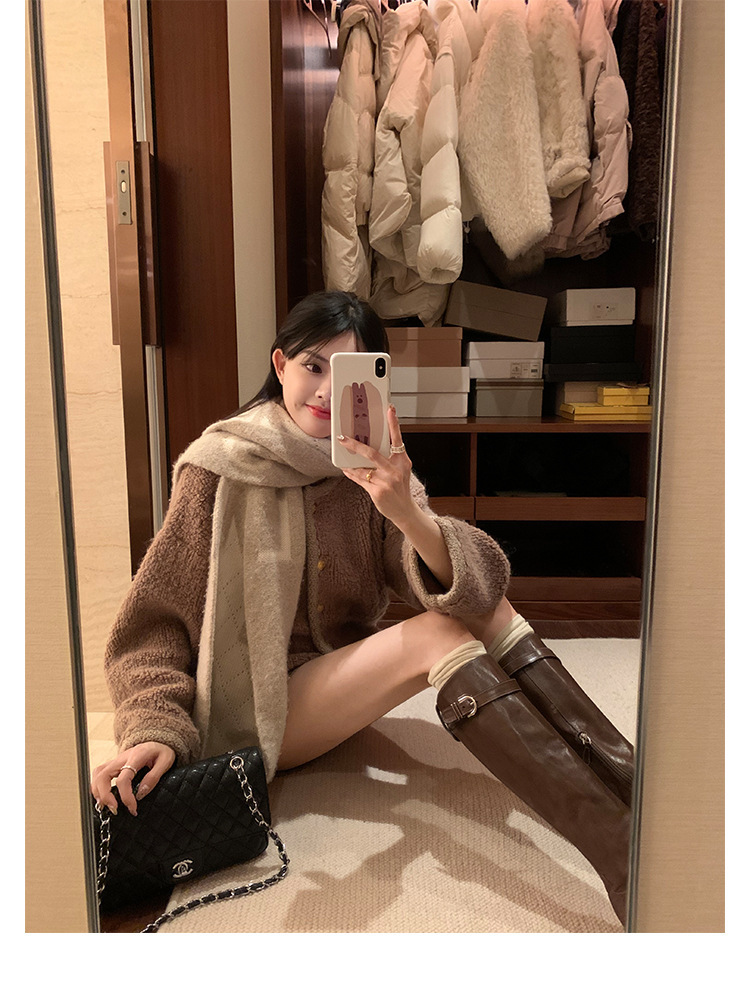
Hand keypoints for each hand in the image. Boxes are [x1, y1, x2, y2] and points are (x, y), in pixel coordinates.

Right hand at [91, 741, 175, 816]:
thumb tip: (140, 794)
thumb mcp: (166, 761)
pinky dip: (97, 787)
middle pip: (103, 775)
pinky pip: (99, 774)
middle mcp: (122, 758)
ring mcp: (116, 761)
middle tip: (114, 809)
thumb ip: (154, 777)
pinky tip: (103, 798)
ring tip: (105, 806)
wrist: (158, 741)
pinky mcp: (113, 764)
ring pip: (98, 774)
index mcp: (136, 757)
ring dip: (98, 792)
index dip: (126, 796)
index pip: (123, 779)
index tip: (133, 808)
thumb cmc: (162, 751)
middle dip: (105, 795)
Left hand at [338, 405, 416, 527]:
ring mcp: (386, 482)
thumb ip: (389, 458)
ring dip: (350, 462)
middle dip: (355, 445)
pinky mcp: (377, 492)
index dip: (394, 423)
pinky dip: (351, 473)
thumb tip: (370, 446)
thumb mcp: (400, 470)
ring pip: (362, 468)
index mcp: (402, 461)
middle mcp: (395, 470)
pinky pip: (359, 479)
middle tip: (343, 438)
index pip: (397, 438)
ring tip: (342, 455)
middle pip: (372, 453)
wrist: (404, 510)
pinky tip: (346, 469)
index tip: (390, 409)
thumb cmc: (400, 487)